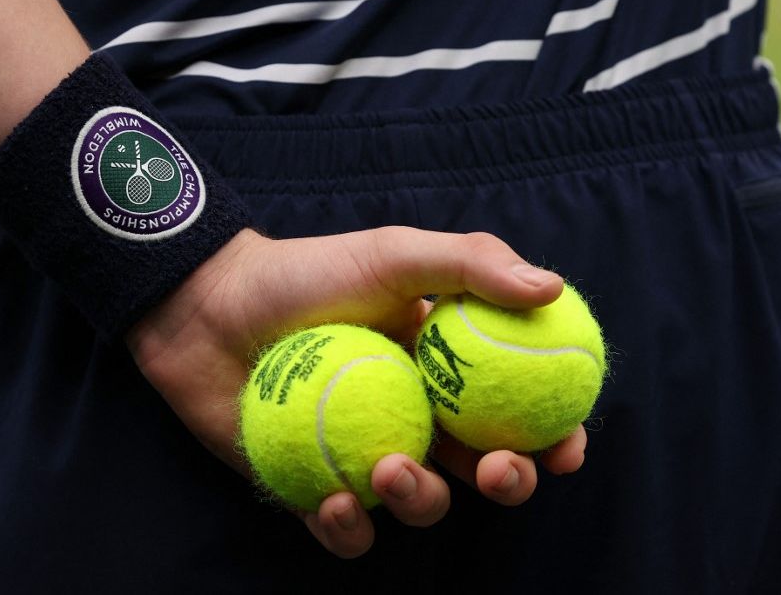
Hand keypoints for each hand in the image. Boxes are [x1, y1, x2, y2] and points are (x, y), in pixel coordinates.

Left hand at [126, 226, 586, 557]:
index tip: (566, 449)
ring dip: (421, 500)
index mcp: (448, 369)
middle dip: (509, 482)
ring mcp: (367, 453)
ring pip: (422, 502)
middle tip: (498, 471)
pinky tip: (335, 501)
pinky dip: (349, 527)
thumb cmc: (307, 272)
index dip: (555, 435)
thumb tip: (552, 289)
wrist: (213, 305)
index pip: (519, 408)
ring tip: (387, 468)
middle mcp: (416, 415)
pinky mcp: (315, 488)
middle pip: (485, 468)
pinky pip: (348, 528)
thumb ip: (472, 265)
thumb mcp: (394, 253)